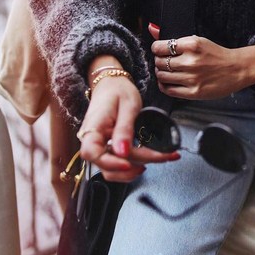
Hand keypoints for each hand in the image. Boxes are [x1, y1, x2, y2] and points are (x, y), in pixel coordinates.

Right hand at [79, 57, 179, 181]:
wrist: (112, 84)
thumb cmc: (118, 91)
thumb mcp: (127, 107)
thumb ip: (124, 130)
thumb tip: (123, 153)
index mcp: (94, 127)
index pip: (92, 153)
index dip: (110, 163)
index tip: (129, 163)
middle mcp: (93, 140)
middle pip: (107, 165)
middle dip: (135, 166)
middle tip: (162, 156)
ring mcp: (100, 146)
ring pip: (113, 170)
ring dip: (135, 170)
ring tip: (160, 158)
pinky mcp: (108, 148)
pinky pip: (117, 164)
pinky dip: (134, 166)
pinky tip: (149, 160)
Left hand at [149, 25, 254, 99]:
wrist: (237, 69)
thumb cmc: (217, 55)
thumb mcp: (198, 40)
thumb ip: (174, 38)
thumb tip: (152, 28)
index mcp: (192, 44)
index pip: (159, 47)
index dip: (157, 49)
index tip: (160, 50)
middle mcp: (191, 61)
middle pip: (159, 62)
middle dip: (159, 61)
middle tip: (165, 61)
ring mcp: (192, 78)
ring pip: (162, 76)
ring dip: (161, 73)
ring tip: (168, 71)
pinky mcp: (193, 92)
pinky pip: (168, 90)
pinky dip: (164, 85)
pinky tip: (170, 81)